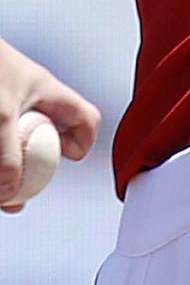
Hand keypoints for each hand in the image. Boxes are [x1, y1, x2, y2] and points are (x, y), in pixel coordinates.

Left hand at [0, 38, 99, 211]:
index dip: (84, 142)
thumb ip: (9, 155)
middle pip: (54, 135)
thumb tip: (12, 192)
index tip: (67, 162)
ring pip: (26, 139)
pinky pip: (6, 139)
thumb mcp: (2, 116)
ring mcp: (14, 103)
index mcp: (51, 92)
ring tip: (4, 190)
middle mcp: (35, 98)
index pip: (86, 118)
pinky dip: (4, 157)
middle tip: (27, 187)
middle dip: (44, 165)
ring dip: (17, 166)